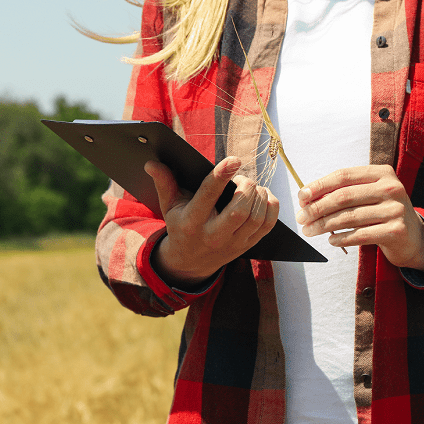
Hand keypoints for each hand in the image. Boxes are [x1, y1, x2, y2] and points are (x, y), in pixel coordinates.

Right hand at [146, 156, 279, 287]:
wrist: (190, 263)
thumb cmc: (180, 226)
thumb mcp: (169, 207)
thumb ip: (164, 183)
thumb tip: (152, 163)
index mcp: (192, 222)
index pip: (208, 196)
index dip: (222, 176)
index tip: (234, 160)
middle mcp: (214, 235)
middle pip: (239, 209)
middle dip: (246, 187)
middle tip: (242, 178)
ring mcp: (233, 243)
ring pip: (256, 216)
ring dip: (260, 195)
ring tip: (252, 186)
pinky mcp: (248, 246)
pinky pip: (268, 225)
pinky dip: (271, 206)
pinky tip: (263, 196)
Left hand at [295, 165, 423, 272]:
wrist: (413, 237)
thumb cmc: (382, 213)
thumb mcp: (368, 195)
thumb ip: (344, 192)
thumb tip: (307, 198)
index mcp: (382, 173)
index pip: (344, 175)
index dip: (320, 185)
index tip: (302, 196)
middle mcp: (391, 188)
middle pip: (344, 196)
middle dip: (318, 208)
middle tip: (302, 218)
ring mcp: (396, 209)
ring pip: (349, 217)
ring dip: (324, 225)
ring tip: (310, 231)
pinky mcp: (396, 231)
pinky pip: (360, 235)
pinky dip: (341, 239)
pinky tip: (331, 241)